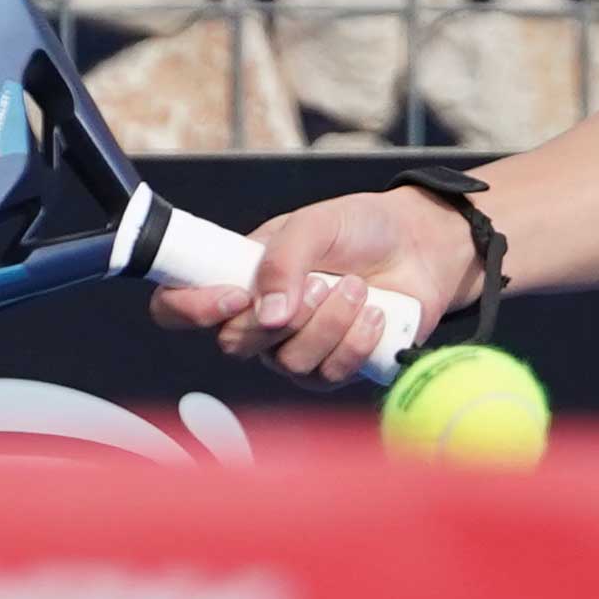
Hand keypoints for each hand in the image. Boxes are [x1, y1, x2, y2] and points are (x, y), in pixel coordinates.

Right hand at [144, 186, 474, 383]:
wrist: (420, 246)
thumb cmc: (361, 228)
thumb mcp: (317, 223)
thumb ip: (284, 259)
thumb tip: (267, 314)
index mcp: (238, 277)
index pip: (178, 307)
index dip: (189, 309)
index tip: (233, 295)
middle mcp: (258, 320)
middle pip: (235, 344)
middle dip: (285, 315)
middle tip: (323, 282)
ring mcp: (294, 349)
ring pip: (289, 362)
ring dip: (330, 323)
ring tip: (358, 287)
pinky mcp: (334, 368)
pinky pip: (329, 375)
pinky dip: (355, 341)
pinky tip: (375, 313)